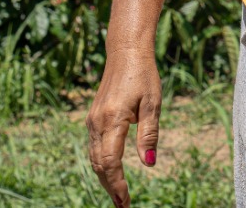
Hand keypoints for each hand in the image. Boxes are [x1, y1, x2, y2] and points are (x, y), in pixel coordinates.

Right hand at [86, 49, 161, 207]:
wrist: (125, 53)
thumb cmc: (144, 76)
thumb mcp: (153, 103)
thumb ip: (149, 134)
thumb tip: (150, 163)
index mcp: (112, 120)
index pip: (110, 162)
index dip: (117, 185)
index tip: (125, 201)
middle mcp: (97, 123)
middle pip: (99, 164)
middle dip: (110, 187)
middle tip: (122, 205)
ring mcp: (92, 121)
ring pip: (93, 158)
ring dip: (104, 178)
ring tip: (118, 195)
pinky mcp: (93, 118)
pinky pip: (93, 147)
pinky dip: (101, 164)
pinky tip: (110, 172)